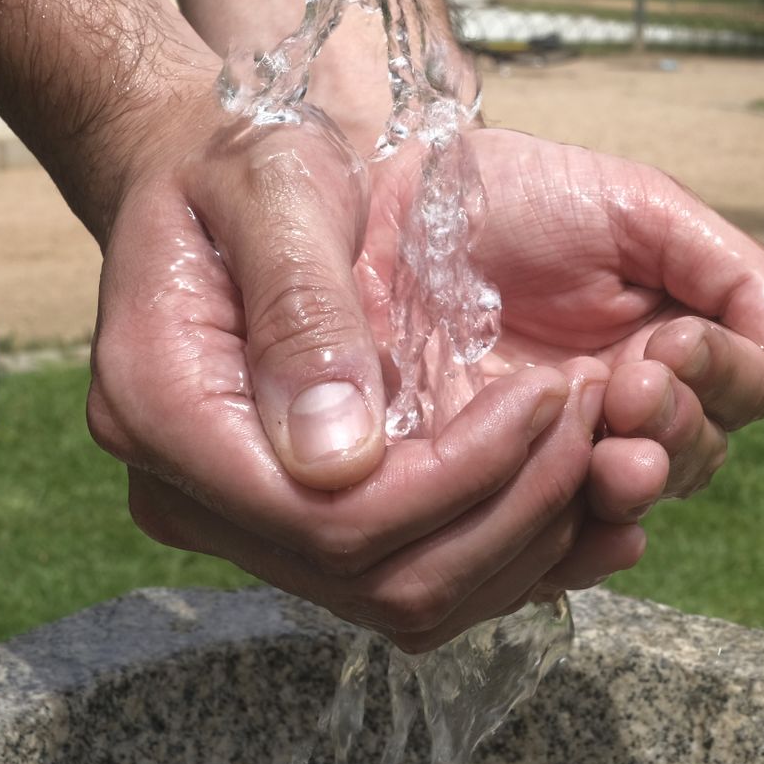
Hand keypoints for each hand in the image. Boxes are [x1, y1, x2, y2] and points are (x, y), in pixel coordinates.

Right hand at [88, 110, 763, 650]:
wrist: (199, 177)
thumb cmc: (233, 165)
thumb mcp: (271, 191)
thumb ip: (303, 311)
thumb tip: (343, 459)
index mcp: (166, 415)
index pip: (334, 519)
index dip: (463, 478)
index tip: (549, 391)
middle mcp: (195, 496)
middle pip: (380, 580)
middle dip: (515, 510)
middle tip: (595, 410)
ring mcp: (245, 520)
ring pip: (408, 598)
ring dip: (526, 538)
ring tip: (597, 439)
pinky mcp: (294, 521)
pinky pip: (411, 576)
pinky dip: (505, 549)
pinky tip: (574, 492)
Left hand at [356, 126, 763, 595]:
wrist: (389, 188)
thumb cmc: (517, 190)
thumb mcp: (642, 212)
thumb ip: (744, 285)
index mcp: (672, 342)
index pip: (738, 394)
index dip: (719, 381)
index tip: (669, 348)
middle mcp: (620, 406)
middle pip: (692, 459)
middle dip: (674, 434)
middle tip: (628, 392)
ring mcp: (550, 449)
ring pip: (623, 505)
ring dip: (628, 484)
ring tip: (606, 455)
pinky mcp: (478, 484)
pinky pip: (538, 542)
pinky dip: (562, 537)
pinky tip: (564, 513)